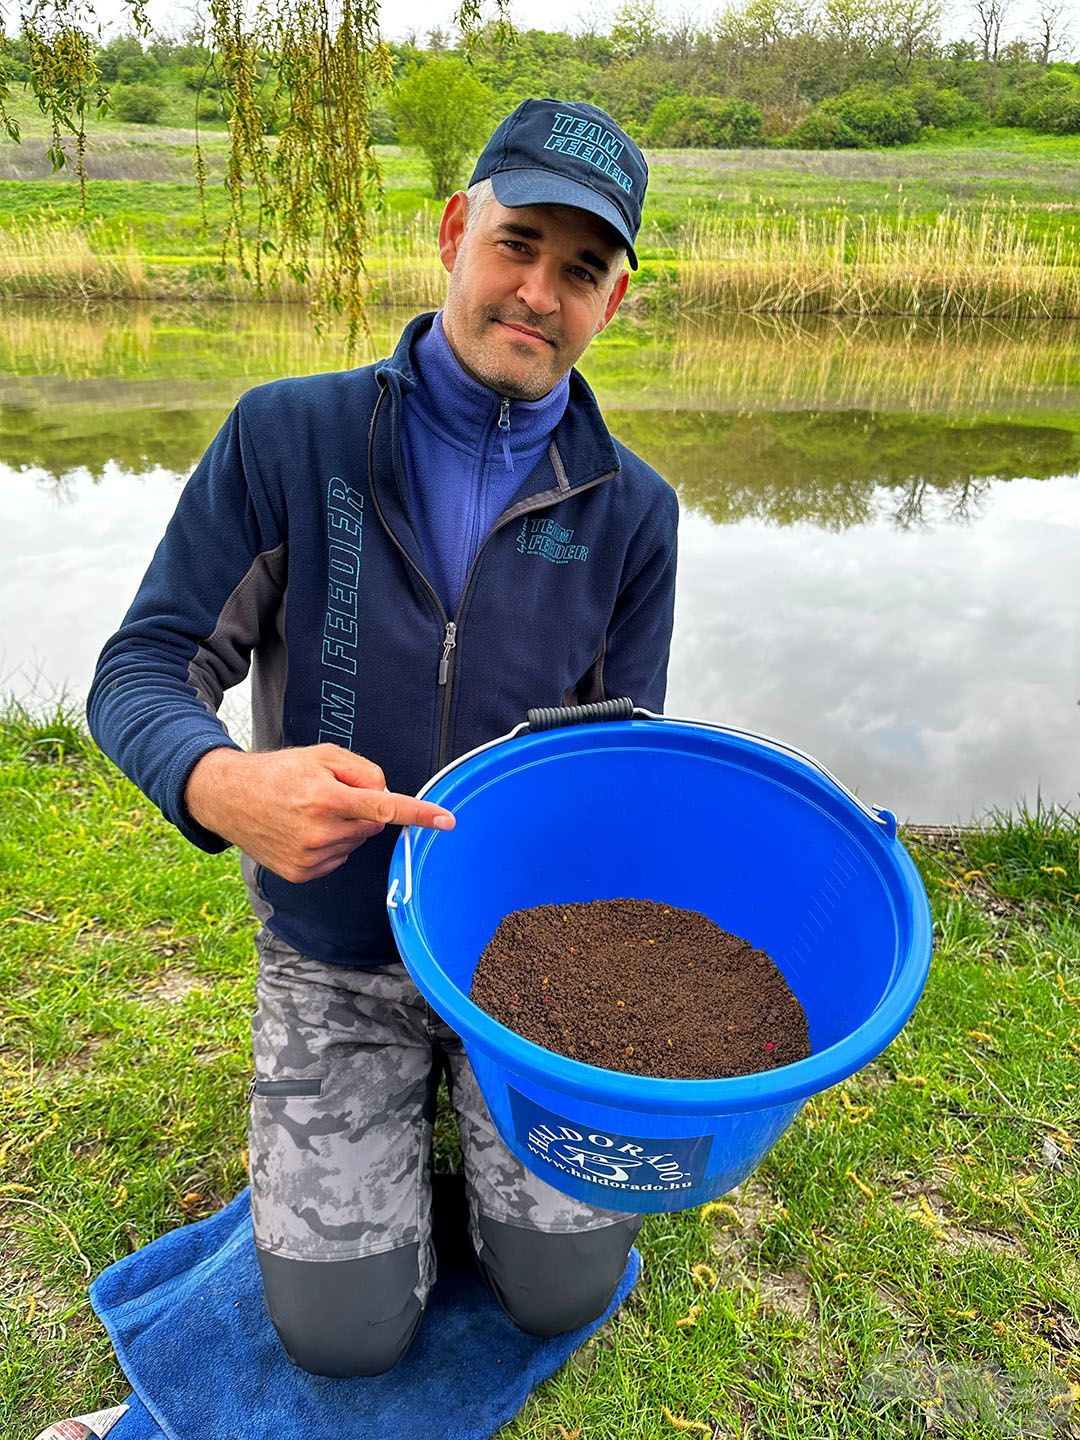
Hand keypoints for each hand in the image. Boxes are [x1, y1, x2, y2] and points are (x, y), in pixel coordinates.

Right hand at [184, 744, 454, 883]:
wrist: (229, 798)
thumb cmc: (279, 772)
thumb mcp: (322, 755)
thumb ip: (362, 770)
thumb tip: (386, 794)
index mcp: (326, 797)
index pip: (384, 807)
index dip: (419, 814)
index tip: (447, 820)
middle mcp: (319, 832)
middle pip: (372, 825)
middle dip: (362, 810)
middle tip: (330, 795)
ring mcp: (310, 857)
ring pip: (356, 843)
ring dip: (345, 828)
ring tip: (310, 812)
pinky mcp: (302, 873)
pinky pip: (338, 858)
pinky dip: (331, 845)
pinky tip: (304, 831)